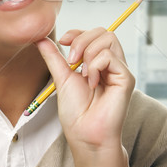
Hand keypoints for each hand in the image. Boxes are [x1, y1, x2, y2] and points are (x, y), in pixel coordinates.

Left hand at [35, 28, 134, 166]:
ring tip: (83, 75)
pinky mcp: (126, 77)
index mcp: (98, 63)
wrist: (85, 135)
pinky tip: (92, 83)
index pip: (94, 34)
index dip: (78, 32)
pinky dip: (95, 66)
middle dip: (82, 39)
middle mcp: (111, 64)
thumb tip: (40, 39)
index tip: (62, 40)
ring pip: (108, 38)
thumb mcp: (61, 78)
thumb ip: (54, 56)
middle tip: (71, 60)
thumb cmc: (76, 112)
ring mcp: (120, 70)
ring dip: (88, 53)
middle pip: (103, 31)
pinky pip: (110, 56)